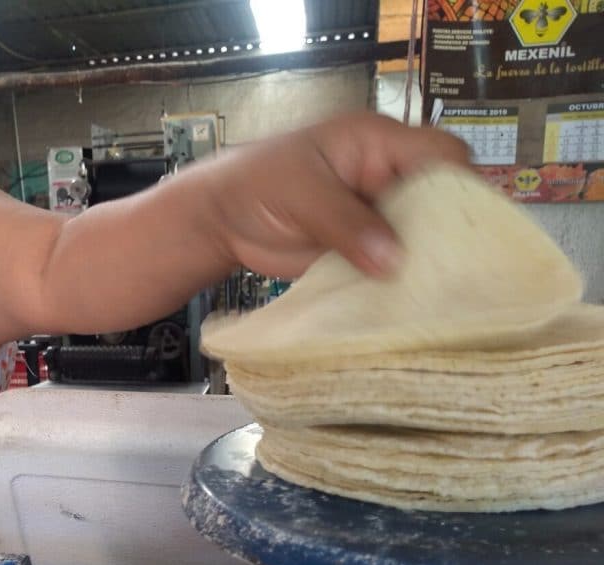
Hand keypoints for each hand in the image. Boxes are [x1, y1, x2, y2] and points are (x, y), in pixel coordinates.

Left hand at [204, 111, 471, 278]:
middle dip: (449, 232)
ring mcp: (377, 217)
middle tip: (456, 271)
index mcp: (379, 144)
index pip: (441, 154)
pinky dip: (401, 281)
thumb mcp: (300, 193)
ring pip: (421, 236)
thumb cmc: (255, 184)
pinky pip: (394, 264)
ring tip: (438, 293)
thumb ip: (345, 221)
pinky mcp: (364, 251)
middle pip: (440, 199)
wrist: (219, 220)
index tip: (463, 228)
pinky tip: (410, 302)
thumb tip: (392, 257)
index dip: (459, 185)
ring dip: (426, 261)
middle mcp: (387, 179)